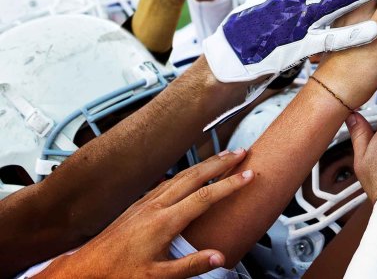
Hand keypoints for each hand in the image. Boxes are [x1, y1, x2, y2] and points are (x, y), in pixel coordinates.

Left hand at [40, 150, 252, 278]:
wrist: (86, 268)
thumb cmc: (118, 273)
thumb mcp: (158, 277)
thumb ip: (190, 266)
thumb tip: (219, 257)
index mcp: (165, 222)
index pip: (205, 197)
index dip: (229, 184)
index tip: (248, 175)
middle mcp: (156, 205)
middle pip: (195, 176)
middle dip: (220, 162)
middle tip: (240, 152)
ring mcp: (147, 201)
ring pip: (181, 175)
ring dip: (204, 164)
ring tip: (222, 157)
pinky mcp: (139, 204)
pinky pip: (168, 181)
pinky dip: (186, 173)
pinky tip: (189, 174)